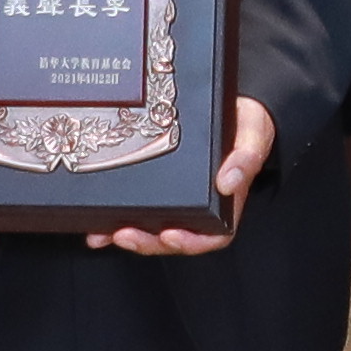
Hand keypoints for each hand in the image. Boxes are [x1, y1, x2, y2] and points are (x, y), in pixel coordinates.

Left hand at [102, 95, 279, 255]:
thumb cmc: (248, 127)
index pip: (211, 236)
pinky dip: (116, 216)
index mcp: (225, 204)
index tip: (171, 235)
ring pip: (151, 228)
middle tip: (125, 234)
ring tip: (102, 234)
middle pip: (173, 237)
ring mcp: (177, 199)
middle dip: (147, 242)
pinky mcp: (158, 186)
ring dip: (126, 235)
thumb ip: (246, 159)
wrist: (234, 108)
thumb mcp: (255, 137)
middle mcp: (198, 206)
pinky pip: (138, 206)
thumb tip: (228, 183)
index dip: (190, 242)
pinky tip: (96, 220)